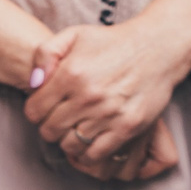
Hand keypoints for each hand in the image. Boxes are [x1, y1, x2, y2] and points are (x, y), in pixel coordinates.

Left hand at [23, 0, 190, 172]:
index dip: (36, 110)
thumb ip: (45, 53)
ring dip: (69, 139)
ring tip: (77, 127)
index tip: (47, 106)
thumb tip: (33, 83)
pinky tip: (92, 138)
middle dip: (50, 126)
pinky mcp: (126, 128)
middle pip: (50, 131)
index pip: (34, 111)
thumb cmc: (113, 42)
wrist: (157, 48)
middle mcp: (87, 96)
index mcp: (71, 73)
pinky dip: (88, 152)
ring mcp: (108, 114)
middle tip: (61, 117)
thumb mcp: (75, 34)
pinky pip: (95, 154)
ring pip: (70, 146)